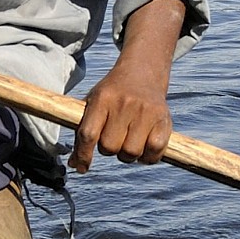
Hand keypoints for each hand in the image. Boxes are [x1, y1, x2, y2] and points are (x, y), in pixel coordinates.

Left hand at [73, 56, 173, 173]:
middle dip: (109, 149)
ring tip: (129, 141)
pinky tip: (144, 146)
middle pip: (110, 147)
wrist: (143, 71)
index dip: (83, 155)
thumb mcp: (94, 102)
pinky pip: (154, 152)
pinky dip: (147, 157)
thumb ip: (83, 132)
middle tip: (114, 137)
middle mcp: (124, 103)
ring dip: (127, 154)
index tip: (81, 167)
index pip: (88, 134)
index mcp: (102, 98)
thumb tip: (75, 165)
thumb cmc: (113, 94)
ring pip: (131, 153)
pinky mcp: (164, 119)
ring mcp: (146, 111)